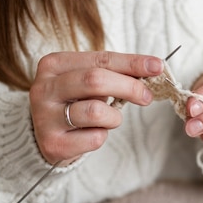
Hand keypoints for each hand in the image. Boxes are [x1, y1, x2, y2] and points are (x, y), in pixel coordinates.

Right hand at [29, 51, 163, 164]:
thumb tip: (154, 67)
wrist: (46, 136)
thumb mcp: (88, 82)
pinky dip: (102, 136)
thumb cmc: (75, 102)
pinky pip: (94, 138)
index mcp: (53, 64)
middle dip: (129, 87)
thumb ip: (115, 72)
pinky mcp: (53, 143)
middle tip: (147, 96)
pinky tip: (91, 134)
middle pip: (95, 80)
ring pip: (96, 112)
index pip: (100, 59)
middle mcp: (44, 88)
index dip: (132, 63)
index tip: (157, 66)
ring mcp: (45, 117)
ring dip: (114, 117)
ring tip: (109, 119)